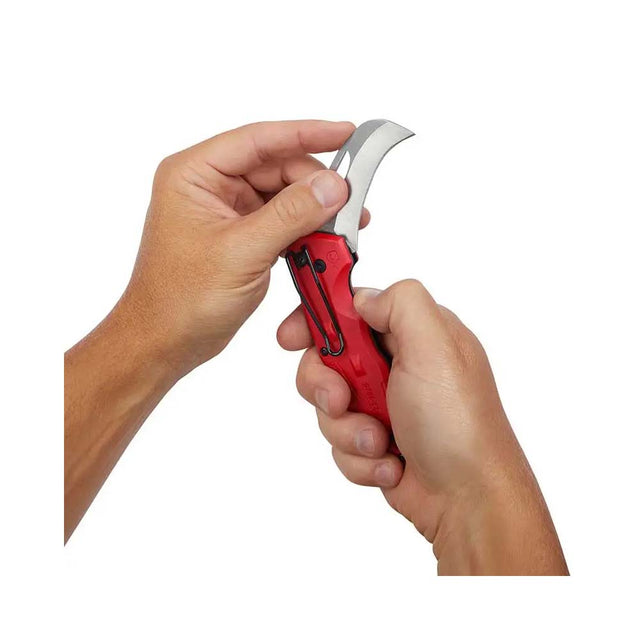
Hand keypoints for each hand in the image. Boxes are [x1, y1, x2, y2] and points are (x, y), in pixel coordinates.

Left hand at [122, 120, 366, 374]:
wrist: (164, 342)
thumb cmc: (181, 300)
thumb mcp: (242, 252)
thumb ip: (290, 214)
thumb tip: (333, 186)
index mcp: (194, 174)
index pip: (258, 140)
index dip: (306, 133)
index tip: (346, 133)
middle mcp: (209, 186)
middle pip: (275, 167)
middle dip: (315, 184)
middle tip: (352, 201)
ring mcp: (225, 211)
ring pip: (282, 195)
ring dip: (313, 209)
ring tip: (343, 225)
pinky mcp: (238, 235)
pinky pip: (280, 220)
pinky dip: (303, 229)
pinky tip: (323, 240)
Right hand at [277, 280, 567, 574]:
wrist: (468, 499)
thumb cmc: (460, 425)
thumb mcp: (436, 346)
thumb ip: (399, 304)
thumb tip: (362, 299)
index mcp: (413, 334)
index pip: (350, 310)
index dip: (316, 319)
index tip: (292, 337)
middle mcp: (397, 366)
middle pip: (327, 359)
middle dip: (327, 385)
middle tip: (342, 400)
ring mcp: (385, 404)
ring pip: (328, 406)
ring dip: (348, 429)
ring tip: (381, 443)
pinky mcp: (376, 440)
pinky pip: (339, 442)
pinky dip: (359, 458)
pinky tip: (391, 464)